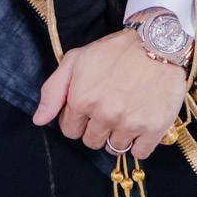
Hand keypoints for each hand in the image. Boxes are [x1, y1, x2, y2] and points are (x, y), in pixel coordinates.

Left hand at [33, 27, 186, 159]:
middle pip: (91, 142)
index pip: (70, 130)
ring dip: (117, 135)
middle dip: (96, 128)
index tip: (89, 107)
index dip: (78, 119)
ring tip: (125, 112)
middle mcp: (104, 114)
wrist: (157, 43)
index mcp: (82, 99)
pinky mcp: (153, 128)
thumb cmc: (115, 51)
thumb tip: (39, 120)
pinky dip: (139, 143)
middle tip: (109, 108)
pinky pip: (139, 152)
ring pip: (114, 148)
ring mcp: (130, 123)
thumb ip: (53, 91)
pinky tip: (140, 123)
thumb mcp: (75, 60)